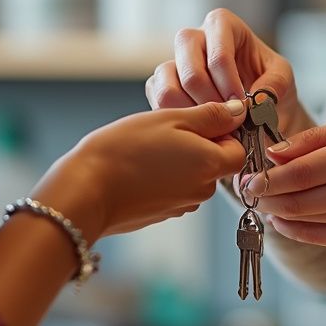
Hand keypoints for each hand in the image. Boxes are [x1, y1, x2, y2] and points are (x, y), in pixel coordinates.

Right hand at [33, 100, 247, 240]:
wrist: (86, 190)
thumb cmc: (126, 149)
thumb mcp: (171, 118)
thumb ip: (211, 116)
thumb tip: (239, 112)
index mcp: (211, 165)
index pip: (239, 149)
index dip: (222, 131)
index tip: (196, 119)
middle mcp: (202, 190)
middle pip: (216, 163)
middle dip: (198, 144)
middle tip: (165, 129)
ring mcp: (181, 205)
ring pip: (193, 175)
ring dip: (178, 159)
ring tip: (147, 147)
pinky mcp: (162, 213)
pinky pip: (173, 188)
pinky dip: (162, 175)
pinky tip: (138, 165)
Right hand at [145, 8, 312, 137]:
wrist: (257, 110)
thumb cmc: (270, 86)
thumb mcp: (283, 79)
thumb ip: (275, 84)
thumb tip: (256, 99)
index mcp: (223, 25)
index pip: (219, 52)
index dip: (229, 82)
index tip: (243, 106)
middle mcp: (193, 38)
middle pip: (190, 69)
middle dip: (211, 101)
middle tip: (229, 120)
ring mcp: (174, 60)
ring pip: (168, 85)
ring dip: (194, 112)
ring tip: (216, 127)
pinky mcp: (160, 83)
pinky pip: (158, 99)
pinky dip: (179, 119)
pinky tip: (201, 128)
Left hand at [249, 111, 325, 254]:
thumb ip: (319, 137)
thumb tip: (275, 152)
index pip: (302, 171)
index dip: (267, 175)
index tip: (246, 173)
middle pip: (299, 199)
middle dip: (264, 195)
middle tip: (246, 187)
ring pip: (306, 219)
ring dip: (276, 210)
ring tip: (263, 198)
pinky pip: (321, 237)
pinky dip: (295, 228)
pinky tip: (284, 216)